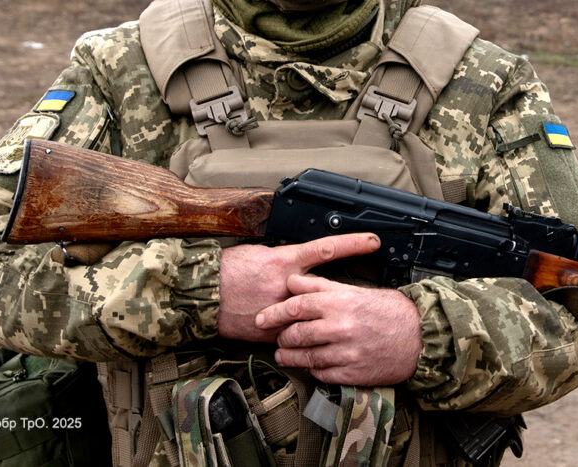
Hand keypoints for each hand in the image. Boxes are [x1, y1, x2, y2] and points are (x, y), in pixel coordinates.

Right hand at [217, 233, 380, 342]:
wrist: (203, 293)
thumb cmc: (230, 268)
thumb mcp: (261, 254)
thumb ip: (285, 260)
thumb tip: (302, 263)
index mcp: (284, 260)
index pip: (327, 249)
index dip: (353, 244)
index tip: (374, 241)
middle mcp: (285, 285)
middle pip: (324, 291)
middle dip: (340, 297)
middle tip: (356, 300)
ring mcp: (279, 310)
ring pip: (310, 317)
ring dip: (315, 319)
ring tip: (313, 319)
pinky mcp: (270, 332)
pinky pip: (291, 335)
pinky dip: (293, 334)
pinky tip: (292, 333)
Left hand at [256, 274, 422, 384]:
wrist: (420, 336)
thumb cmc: (390, 311)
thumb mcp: (356, 290)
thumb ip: (322, 285)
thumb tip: (294, 280)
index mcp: (340, 302)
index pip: (297, 306)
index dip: (275, 312)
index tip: (263, 318)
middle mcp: (340, 327)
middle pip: (297, 334)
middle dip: (282, 336)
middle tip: (277, 336)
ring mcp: (346, 352)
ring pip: (305, 357)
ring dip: (290, 357)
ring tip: (284, 354)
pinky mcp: (352, 373)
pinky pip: (322, 375)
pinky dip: (312, 370)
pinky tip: (310, 365)